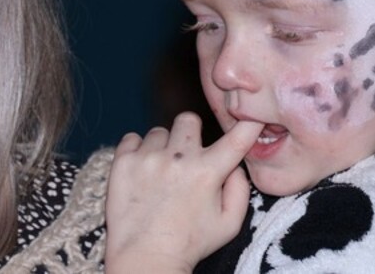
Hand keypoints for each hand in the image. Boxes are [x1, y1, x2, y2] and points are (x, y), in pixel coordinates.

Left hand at [105, 113, 261, 273]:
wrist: (145, 258)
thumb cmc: (189, 244)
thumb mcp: (229, 225)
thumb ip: (240, 190)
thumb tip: (236, 164)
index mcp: (207, 173)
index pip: (236, 139)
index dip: (247, 123)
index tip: (251, 115)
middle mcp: (179, 159)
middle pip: (188, 120)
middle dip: (190, 134)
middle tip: (186, 156)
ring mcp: (148, 158)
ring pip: (159, 132)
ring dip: (161, 148)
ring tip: (160, 173)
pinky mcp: (123, 162)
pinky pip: (132, 138)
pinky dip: (137, 151)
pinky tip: (141, 172)